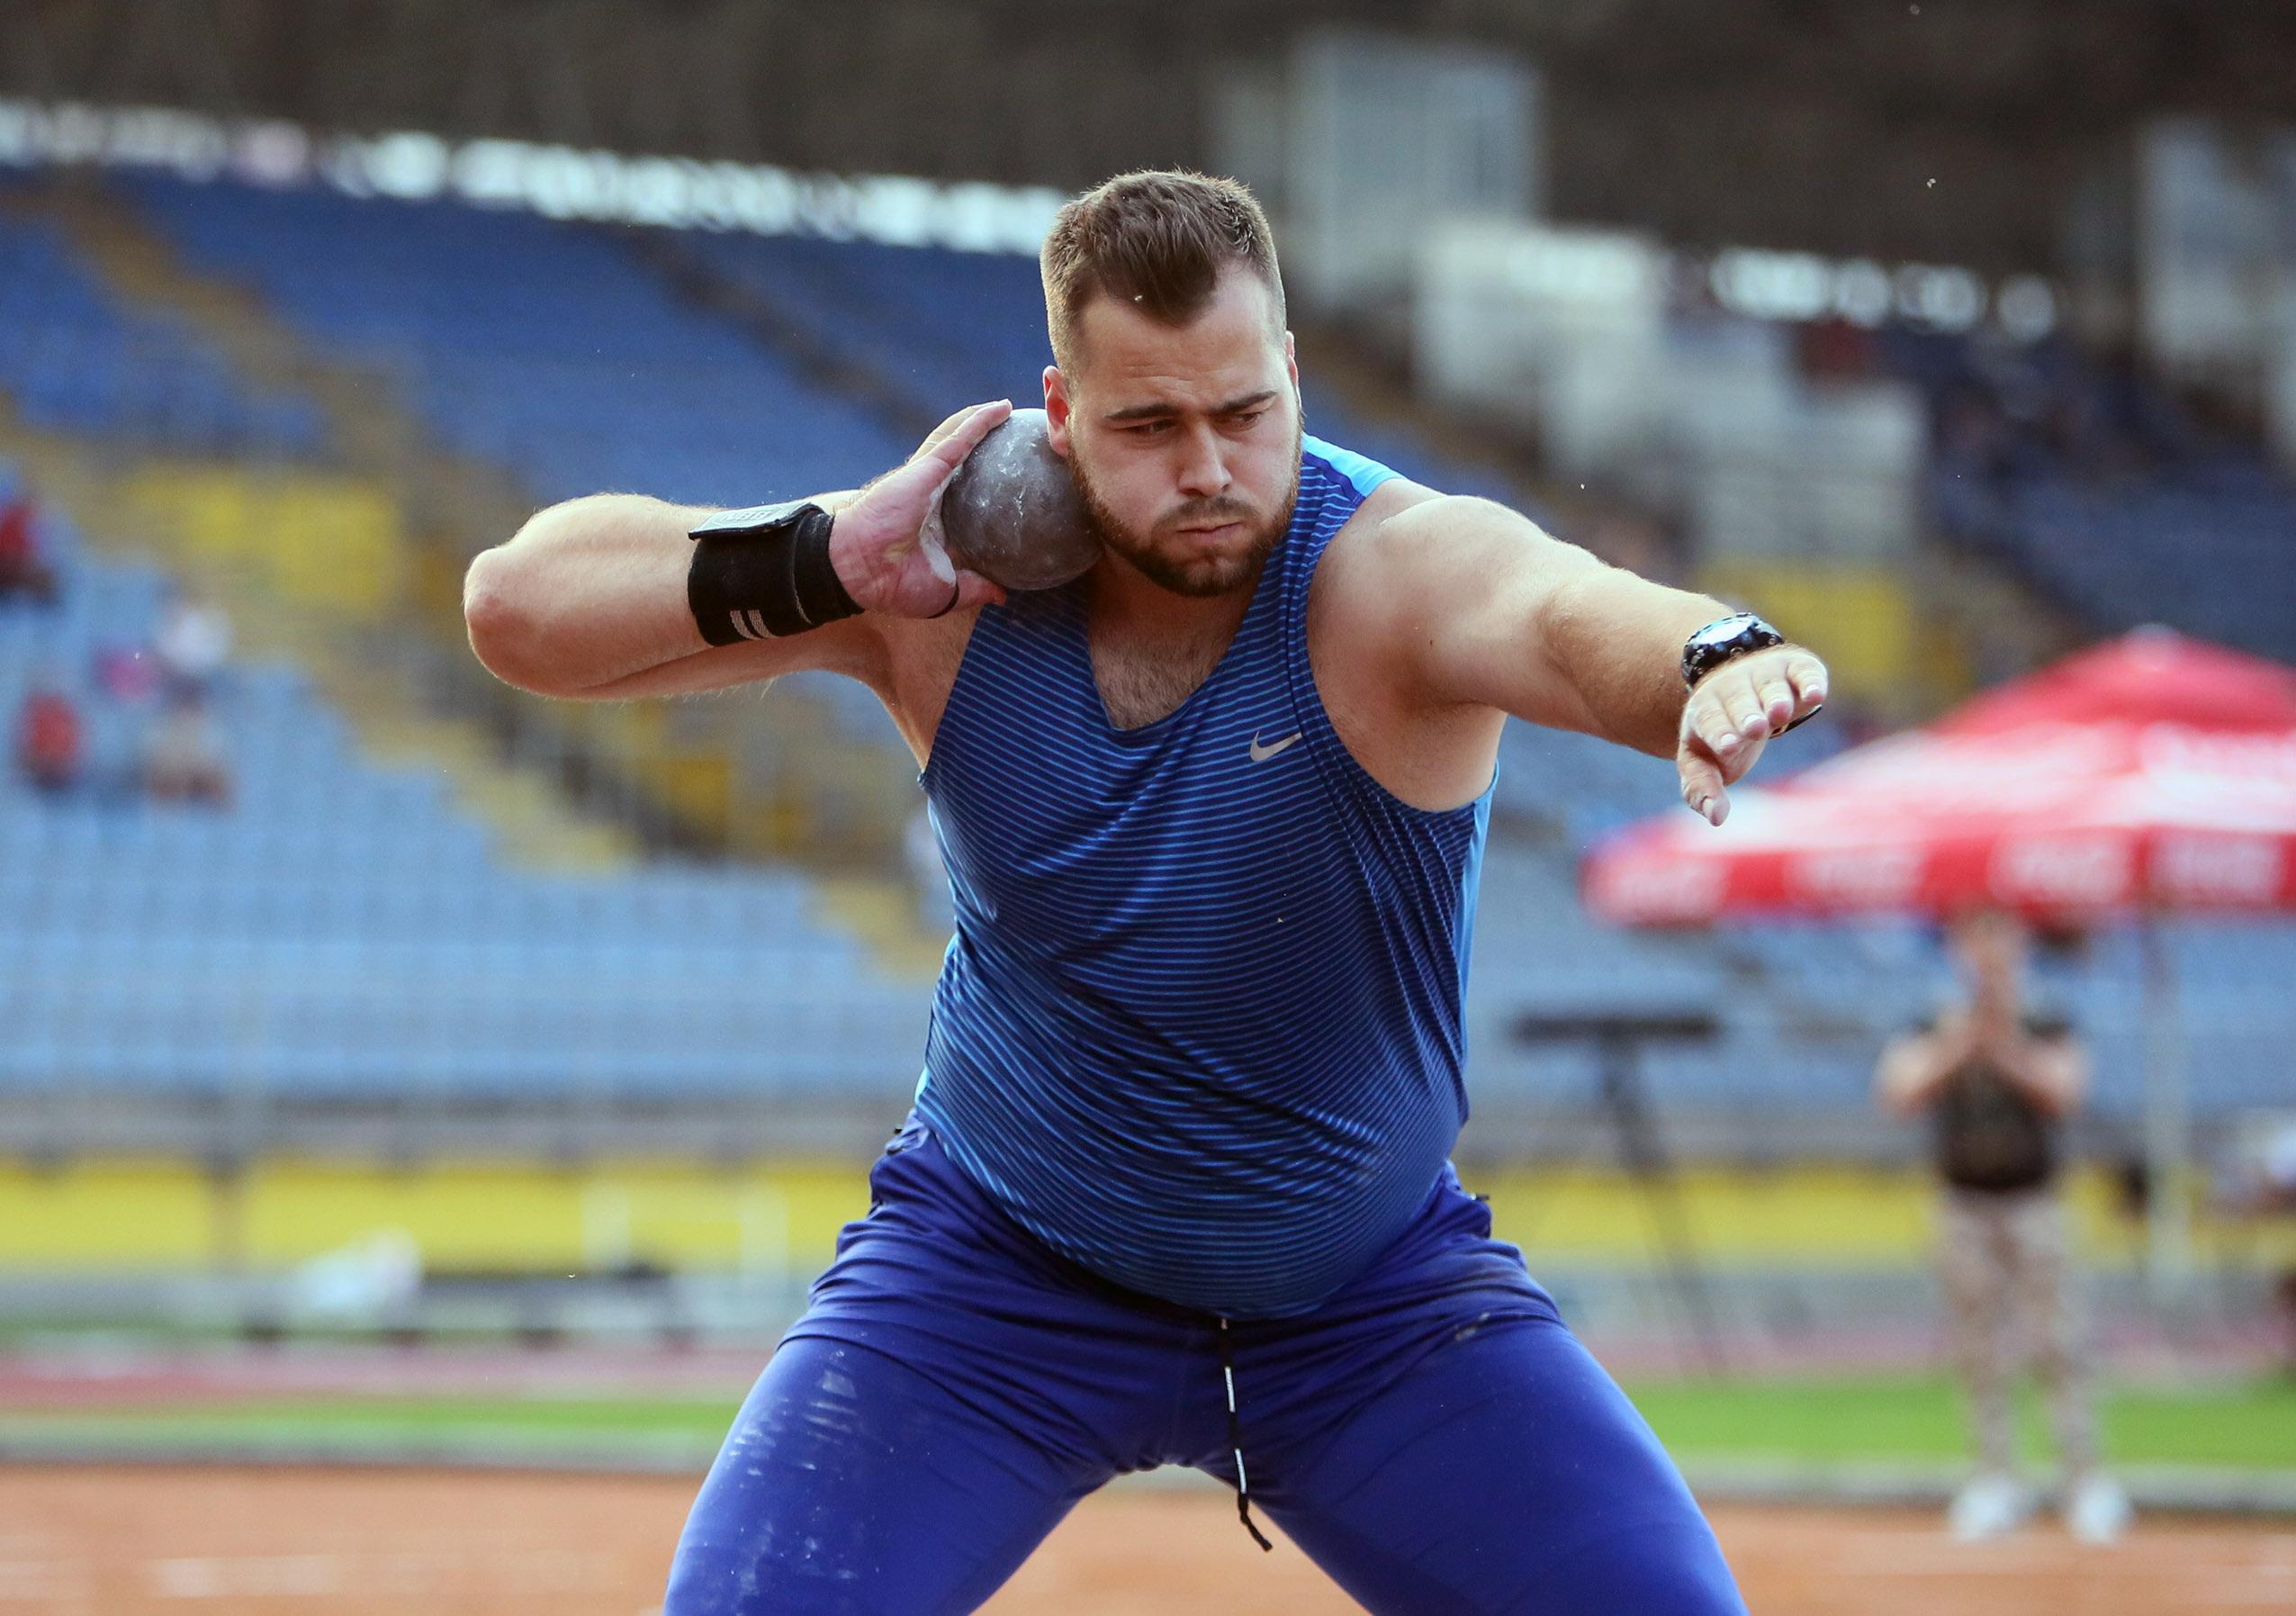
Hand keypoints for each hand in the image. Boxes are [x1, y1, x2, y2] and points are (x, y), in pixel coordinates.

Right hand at [830, 400, 1013, 617]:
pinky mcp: (929, 467)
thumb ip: (975, 588)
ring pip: (962, 441)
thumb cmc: (895, 584)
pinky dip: (981, 421)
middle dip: (989, 448)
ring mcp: (931, 478)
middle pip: (967, 465)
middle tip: (1018, 439)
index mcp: (938, 524)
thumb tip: (1002, 594)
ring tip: (1011, 410)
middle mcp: (935, 497)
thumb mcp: (947, 592)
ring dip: (984, 423)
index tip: (1016, 486)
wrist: (864, 571)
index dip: (989, 491)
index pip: (968, 501)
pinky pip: (961, 438)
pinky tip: (1004, 408)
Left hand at [1676, 645, 1827, 824]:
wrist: (1738, 687)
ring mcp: (1763, 676)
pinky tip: (1815, 694)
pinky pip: (1802, 672)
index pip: (1709, 722)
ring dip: (1774, 699)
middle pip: (1738, 702)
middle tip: (1754, 729)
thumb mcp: (1702, 762)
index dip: (1718, 733)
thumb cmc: (1721, 736)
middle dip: (1746, 715)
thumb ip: (1702, 788)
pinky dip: (1809, 681)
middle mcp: (1732, 689)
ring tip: (1779, 713)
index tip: (1727, 747)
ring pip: (1768, 686)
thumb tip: (1715, 818)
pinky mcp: (1795, 668)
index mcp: (1704, 712)